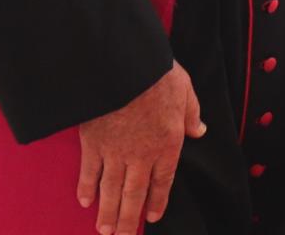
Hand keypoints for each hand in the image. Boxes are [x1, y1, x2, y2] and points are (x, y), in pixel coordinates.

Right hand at [75, 62, 203, 234]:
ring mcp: (115, 152)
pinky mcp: (92, 143)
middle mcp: (141, 154)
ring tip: (105, 230)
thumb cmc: (156, 74)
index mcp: (167, 143)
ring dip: (108, 212)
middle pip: (134, 194)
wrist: (122, 67)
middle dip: (128, 219)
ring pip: (111, 190)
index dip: (158, 200)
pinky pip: (89, 172)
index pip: (163, 180)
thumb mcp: (185, 89)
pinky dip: (86, 187)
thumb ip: (191, 113)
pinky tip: (85, 202)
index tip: (152, 217)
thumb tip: (199, 129)